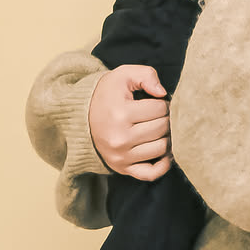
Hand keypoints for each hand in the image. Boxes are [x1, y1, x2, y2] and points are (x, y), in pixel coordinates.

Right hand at [88, 65, 172, 180]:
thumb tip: (163, 93)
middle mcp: (119, 138)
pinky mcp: (122, 168)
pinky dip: (163, 164)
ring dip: (167, 137)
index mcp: (120, 114)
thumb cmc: (107, 94)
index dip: (163, 103)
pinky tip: (165, 152)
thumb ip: (146, 75)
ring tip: (159, 128)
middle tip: (159, 114)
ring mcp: (121, 156)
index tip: (155, 102)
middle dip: (167, 119)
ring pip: (162, 148)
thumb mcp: (123, 75)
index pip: (160, 109)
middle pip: (163, 128)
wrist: (82, 117)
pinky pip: (151, 174)